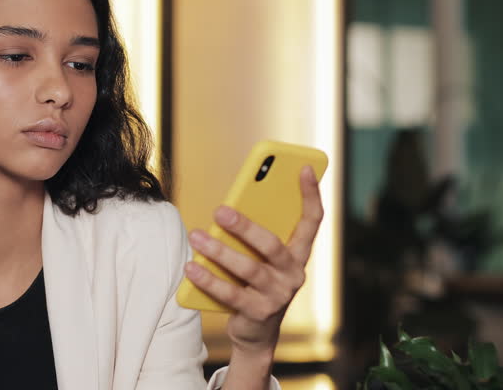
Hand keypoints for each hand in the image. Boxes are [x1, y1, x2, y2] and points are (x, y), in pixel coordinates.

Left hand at [184, 166, 323, 371]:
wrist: (255, 333)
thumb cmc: (254, 284)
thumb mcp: (261, 259)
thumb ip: (253, 237)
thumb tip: (226, 210)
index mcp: (298, 255)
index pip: (312, 221)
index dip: (311, 194)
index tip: (302, 168)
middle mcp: (294, 274)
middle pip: (271, 245)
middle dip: (245, 226)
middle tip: (219, 210)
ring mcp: (278, 296)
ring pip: (248, 268)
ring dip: (219, 251)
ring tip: (196, 235)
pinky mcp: (258, 313)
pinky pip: (230, 293)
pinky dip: (208, 279)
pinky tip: (191, 266)